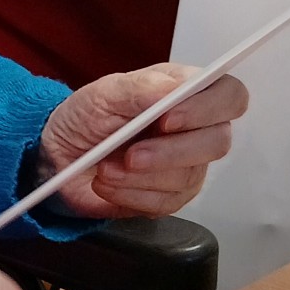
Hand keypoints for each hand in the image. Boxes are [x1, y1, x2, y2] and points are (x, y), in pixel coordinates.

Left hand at [37, 65, 248, 218]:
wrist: (59, 156)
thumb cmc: (85, 118)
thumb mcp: (106, 93)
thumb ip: (144, 86)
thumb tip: (178, 88)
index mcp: (186, 92)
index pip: (229, 96)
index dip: (209, 108)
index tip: (169, 118)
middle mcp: (195, 129)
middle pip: (218, 142)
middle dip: (170, 152)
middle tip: (131, 155)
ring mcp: (186, 165)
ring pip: (188, 177)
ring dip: (140, 176)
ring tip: (106, 168)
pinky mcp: (170, 196)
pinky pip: (166, 203)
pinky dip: (131, 195)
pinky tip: (108, 184)